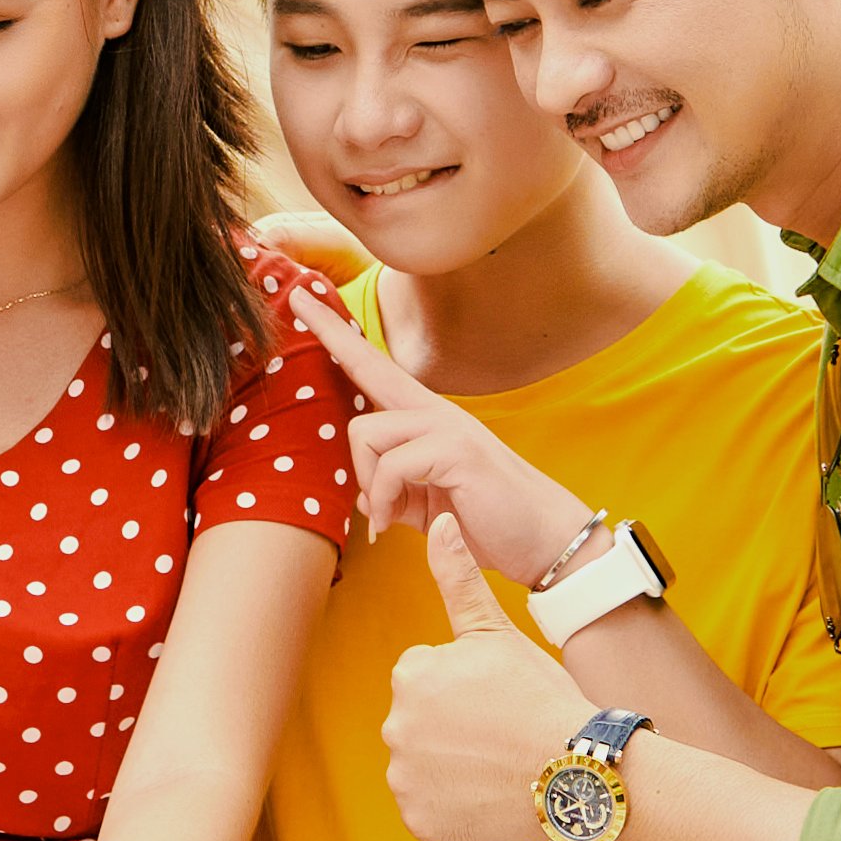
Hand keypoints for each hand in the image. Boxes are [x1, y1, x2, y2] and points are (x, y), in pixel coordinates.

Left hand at [290, 304, 599, 594]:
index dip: (336, 332)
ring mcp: (447, 426)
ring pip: (365, 432)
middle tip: (297, 307)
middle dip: (329, 340)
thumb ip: (392, 492)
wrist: (544, 541)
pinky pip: (390, 466)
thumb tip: (361, 494)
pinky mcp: (456, 450)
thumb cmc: (487, 521)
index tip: (301, 299)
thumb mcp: (425, 505)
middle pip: (366, 369)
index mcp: (426, 418)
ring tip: (386, 516)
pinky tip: (393, 525)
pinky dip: (383, 502)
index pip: (374, 365)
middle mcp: (435, 411)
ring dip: (367, 484)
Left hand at [376, 514, 590, 840]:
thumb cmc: (543, 696)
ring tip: (500, 765)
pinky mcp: (420, 823)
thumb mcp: (498, 633)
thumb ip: (458, 578)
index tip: (499, 700)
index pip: (426, 680)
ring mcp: (405, 780)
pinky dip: (452, 807)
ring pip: (422, 767)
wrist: (578, 770)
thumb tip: (440, 523)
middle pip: (421, 723)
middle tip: (503, 733)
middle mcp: (396, 727)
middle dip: (454, 728)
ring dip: (452, 768)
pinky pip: (429, 810)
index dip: (466, 690)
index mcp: (411, 675)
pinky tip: (489, 796)